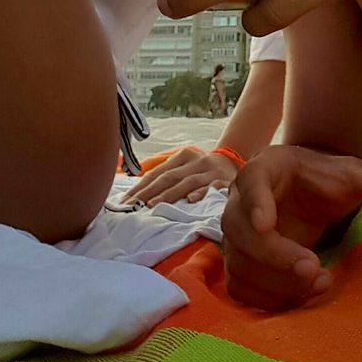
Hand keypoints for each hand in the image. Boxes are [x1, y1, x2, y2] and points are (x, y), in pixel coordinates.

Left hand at [123, 146, 238, 206]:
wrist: (236, 163)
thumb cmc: (203, 169)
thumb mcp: (186, 164)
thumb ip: (166, 172)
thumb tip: (137, 187)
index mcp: (184, 155)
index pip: (158, 172)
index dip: (141, 186)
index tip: (125, 200)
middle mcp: (196, 161)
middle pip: (169, 176)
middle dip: (149, 192)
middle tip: (133, 205)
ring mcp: (210, 171)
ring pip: (186, 182)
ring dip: (169, 195)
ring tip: (152, 205)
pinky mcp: (224, 182)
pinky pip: (211, 188)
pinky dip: (200, 193)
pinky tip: (190, 201)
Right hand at [221, 145, 361, 309]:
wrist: (311, 198)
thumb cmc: (328, 182)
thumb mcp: (354, 178)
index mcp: (264, 170)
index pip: (251, 181)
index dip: (255, 203)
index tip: (266, 223)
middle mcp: (242, 204)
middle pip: (240, 230)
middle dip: (275, 254)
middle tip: (314, 268)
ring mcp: (238, 238)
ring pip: (240, 263)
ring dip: (274, 281)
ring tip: (319, 286)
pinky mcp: (243, 265)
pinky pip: (242, 287)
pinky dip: (267, 298)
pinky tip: (300, 301)